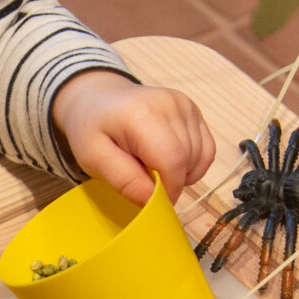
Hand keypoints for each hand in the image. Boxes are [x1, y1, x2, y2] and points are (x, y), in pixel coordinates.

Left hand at [52, 71, 216, 204]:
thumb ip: (124, 180)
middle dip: (171, 182)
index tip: (152, 201)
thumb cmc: (92, 128)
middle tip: (143, 178)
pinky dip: (191, 165)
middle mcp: (171, 104)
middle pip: (188, 160)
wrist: (98, 98)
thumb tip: (153, 201)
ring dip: (181, 173)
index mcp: (144, 114)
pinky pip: (206, 150)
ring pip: (199, 157)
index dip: (168, 189)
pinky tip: (168, 162)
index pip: (173, 161)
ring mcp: (185, 105)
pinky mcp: (193, 110)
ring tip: (150, 164)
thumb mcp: (93, 158)